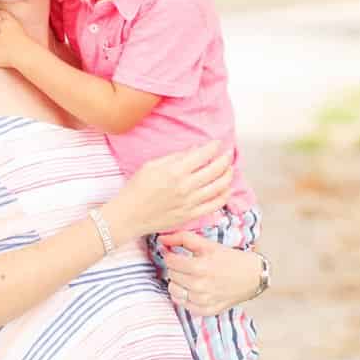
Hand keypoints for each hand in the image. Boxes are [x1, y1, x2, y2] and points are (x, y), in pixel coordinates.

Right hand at [108, 143, 232, 239]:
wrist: (129, 215)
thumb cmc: (136, 189)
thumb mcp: (151, 165)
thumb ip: (174, 157)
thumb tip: (193, 150)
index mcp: (175, 171)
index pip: (203, 155)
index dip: (213, 147)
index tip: (217, 143)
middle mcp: (186, 186)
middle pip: (215, 169)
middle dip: (225, 159)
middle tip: (228, 154)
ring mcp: (190, 202)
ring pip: (219, 187)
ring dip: (228, 175)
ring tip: (230, 169)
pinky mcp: (191, 215)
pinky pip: (214, 205)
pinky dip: (224, 196)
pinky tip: (227, 190)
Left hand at [160, 232, 263, 316]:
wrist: (252, 277)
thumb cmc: (230, 259)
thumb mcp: (208, 245)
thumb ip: (183, 238)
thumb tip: (162, 239)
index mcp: (199, 267)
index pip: (170, 261)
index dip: (170, 255)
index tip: (176, 253)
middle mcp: (199, 286)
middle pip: (171, 274)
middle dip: (176, 267)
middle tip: (187, 264)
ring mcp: (202, 301)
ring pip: (173, 290)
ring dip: (178, 282)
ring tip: (189, 276)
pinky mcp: (205, 311)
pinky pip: (182, 303)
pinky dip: (185, 295)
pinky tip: (194, 288)